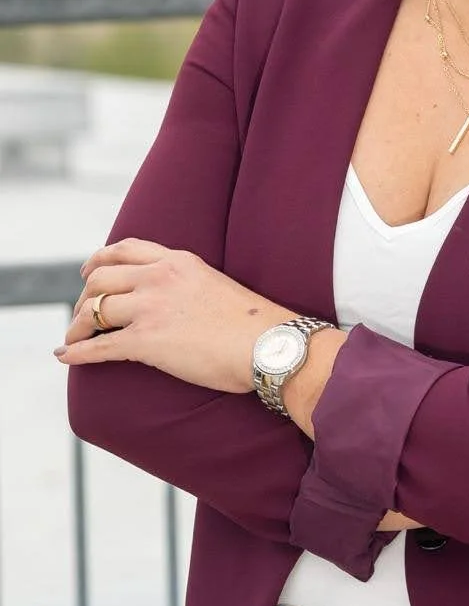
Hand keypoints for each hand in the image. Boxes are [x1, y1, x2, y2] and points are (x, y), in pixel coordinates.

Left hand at [55, 238, 301, 393]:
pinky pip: (98, 346)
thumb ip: (185, 281)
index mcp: (177, 261)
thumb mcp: (214, 282)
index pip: (125, 249)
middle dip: (84, 297)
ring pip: (94, 310)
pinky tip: (65, 357)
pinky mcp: (146, 341)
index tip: (88, 272)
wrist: (266, 344)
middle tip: (81, 314)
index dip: (98, 260)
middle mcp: (159, 278)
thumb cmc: (251, 323)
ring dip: (77, 326)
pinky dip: (76, 352)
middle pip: (101, 279)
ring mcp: (151, 308)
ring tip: (72, 338)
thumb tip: (171, 300)